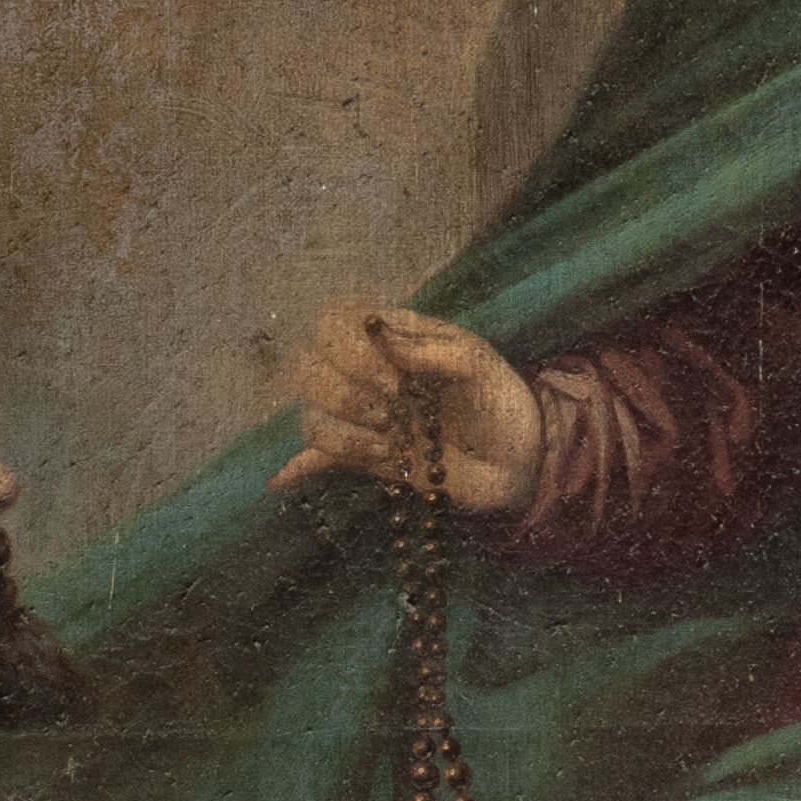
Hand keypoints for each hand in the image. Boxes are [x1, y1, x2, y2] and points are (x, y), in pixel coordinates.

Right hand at [270, 304, 545, 514]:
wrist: (518, 461)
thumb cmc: (500, 401)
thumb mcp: (477, 364)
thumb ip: (429, 349)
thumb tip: (378, 336)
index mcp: (389, 338)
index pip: (332, 320)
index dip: (347, 346)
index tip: (395, 378)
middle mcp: (365, 374)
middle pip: (307, 368)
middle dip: (344, 392)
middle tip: (392, 412)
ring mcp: (361, 417)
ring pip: (310, 417)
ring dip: (344, 434)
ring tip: (390, 446)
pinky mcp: (364, 457)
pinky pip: (316, 457)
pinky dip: (298, 466)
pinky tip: (282, 479)